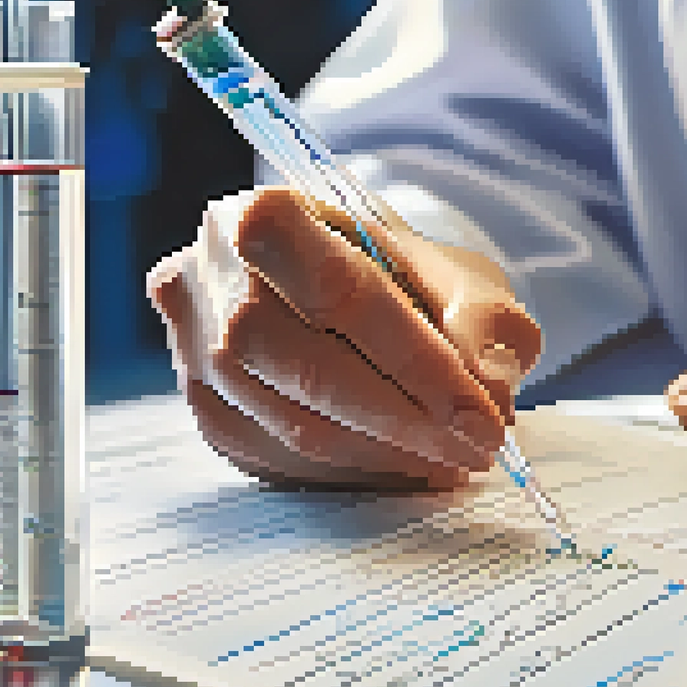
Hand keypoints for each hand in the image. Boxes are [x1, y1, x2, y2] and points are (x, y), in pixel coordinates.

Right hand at [149, 186, 541, 491]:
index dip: (420, 365)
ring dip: (385, 455)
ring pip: (293, 424)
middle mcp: (211, 274)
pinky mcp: (202, 403)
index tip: (485, 418)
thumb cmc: (402, 277)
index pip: (344, 296)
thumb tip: (493, 387)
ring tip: (451, 462)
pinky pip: (277, 457)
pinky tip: (402, 466)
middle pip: (311, 368)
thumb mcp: (460, 277)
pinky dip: (351, 471)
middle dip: (407, 422)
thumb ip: (485, 322)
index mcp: (269, 214)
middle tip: (476, 451)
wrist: (344, 285)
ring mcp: (194, 344)